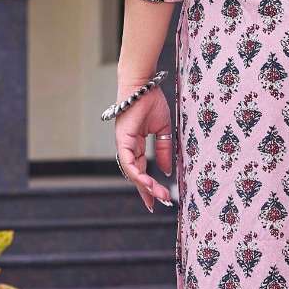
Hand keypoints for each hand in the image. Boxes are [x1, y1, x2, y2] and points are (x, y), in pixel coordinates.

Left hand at [114, 86, 173, 210]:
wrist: (144, 84)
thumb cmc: (151, 101)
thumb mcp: (162, 131)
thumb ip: (163, 151)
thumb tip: (166, 171)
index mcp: (135, 144)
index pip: (140, 169)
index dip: (148, 185)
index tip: (157, 199)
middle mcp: (127, 146)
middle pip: (135, 174)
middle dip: (146, 191)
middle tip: (157, 204)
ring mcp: (123, 143)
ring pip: (131, 171)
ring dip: (145, 185)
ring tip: (158, 195)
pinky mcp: (122, 139)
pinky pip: (128, 161)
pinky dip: (137, 173)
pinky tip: (147, 183)